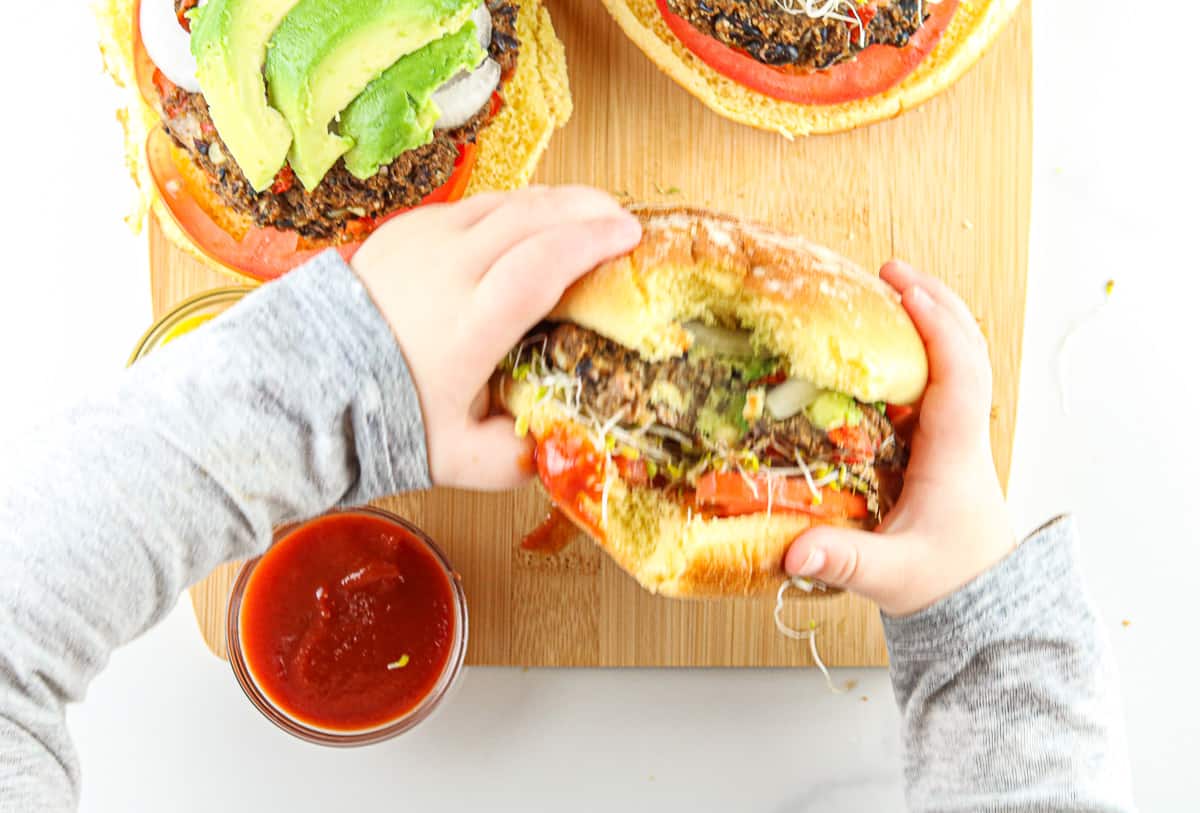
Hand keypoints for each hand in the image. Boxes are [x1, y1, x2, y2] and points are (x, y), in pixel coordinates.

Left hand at [351, 186, 641, 490]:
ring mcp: (422, 242)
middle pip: (531, 217)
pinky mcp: (405, 229)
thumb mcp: (457, 460)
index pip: (540, 265)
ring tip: (589, 215)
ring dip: (555, 203)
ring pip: (505, 203)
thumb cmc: (386, 418)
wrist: (306, 383)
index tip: (629, 236)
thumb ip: (515, 461)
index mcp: (467, 326)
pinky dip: (515, 207)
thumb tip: (560, 448)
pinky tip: (534, 222)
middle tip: (623, 219)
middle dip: (587, 209)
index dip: (590, 243)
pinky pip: (474, 205)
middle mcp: (446, 271)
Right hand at [783, 261, 1014, 616]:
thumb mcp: (891, 576)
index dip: (936, 326)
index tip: (905, 289)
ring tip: (884, 293)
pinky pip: (934, 383)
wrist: (982, 605)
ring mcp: (954, 437)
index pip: (959, 374)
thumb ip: (843, 562)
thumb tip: (794, 552)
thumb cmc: (945, 584)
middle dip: (932, 302)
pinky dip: (913, 353)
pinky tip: (878, 351)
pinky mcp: (939, 445)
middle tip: (890, 270)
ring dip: (926, 321)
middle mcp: (961, 435)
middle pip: (966, 350)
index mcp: (955, 454)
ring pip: (954, 362)